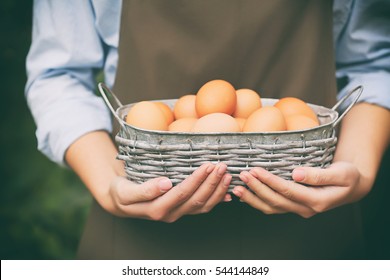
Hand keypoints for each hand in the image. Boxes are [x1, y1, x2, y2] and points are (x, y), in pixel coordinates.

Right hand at [109, 162, 231, 221]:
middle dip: (212, 183)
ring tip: (227, 175)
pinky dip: (216, 199)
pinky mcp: (182, 210)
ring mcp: (177, 213)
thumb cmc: (122, 192)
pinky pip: (202, 208)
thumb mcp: (126, 191)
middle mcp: (170, 214)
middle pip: (197, 200)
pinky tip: (227, 192)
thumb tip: (166, 183)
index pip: (182, 193)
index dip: (197, 180)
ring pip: (203, 206)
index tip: (208, 165)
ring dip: (217, 191)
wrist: (121, 201)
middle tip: (222, 166)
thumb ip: (145, 190)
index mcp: (157, 209)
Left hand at [232, 162, 369, 217]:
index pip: (288, 191)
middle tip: (243, 175)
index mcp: (317, 201)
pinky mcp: (293, 205)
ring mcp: (298, 209)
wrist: (351, 186)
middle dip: (257, 188)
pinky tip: (245, 194)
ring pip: (271, 207)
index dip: (270, 181)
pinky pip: (273, 207)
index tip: (255, 170)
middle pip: (276, 201)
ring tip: (237, 187)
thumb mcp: (341, 173)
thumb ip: (318, 175)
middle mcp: (306, 208)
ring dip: (253, 198)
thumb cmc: (348, 177)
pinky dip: (258, 201)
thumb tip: (296, 174)